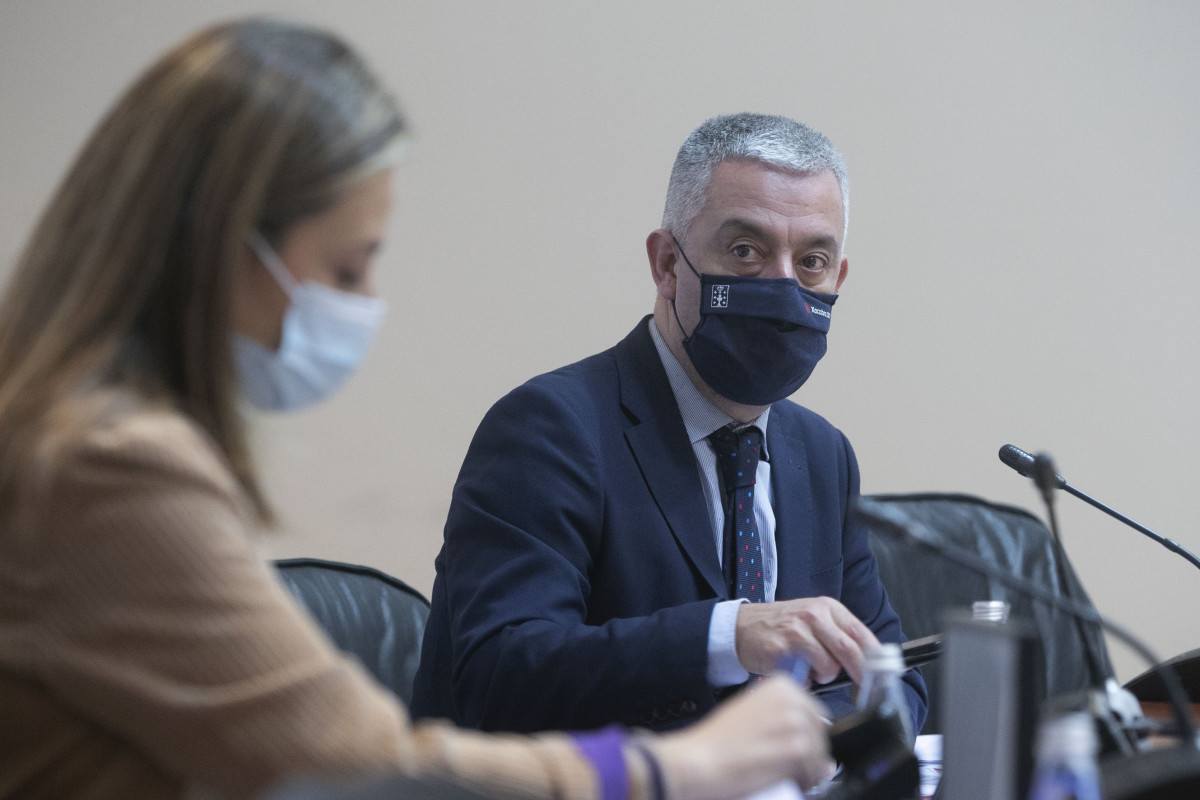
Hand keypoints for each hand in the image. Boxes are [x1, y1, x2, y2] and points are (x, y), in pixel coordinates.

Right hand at [649, 676, 832, 798]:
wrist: (701, 760)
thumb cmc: (717, 741)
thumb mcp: (754, 721)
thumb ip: (787, 731)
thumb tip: (826, 762)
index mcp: (782, 686)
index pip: (814, 713)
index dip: (804, 735)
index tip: (790, 746)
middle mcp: (792, 699)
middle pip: (820, 734)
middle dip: (808, 753)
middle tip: (786, 765)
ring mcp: (796, 724)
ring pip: (819, 755)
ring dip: (806, 770)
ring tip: (781, 774)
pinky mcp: (798, 749)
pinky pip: (814, 772)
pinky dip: (803, 782)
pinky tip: (782, 780)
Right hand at [735, 596, 878, 683]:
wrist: (741, 627)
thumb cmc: (781, 628)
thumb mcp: (813, 622)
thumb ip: (839, 637)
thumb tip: (868, 665)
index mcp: (828, 608)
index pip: (862, 635)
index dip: (875, 661)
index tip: (881, 679)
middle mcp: (815, 615)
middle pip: (851, 650)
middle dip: (859, 675)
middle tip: (859, 690)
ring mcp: (798, 630)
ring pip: (830, 666)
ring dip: (824, 677)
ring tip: (810, 669)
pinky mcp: (783, 648)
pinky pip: (806, 675)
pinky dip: (805, 680)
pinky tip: (794, 670)